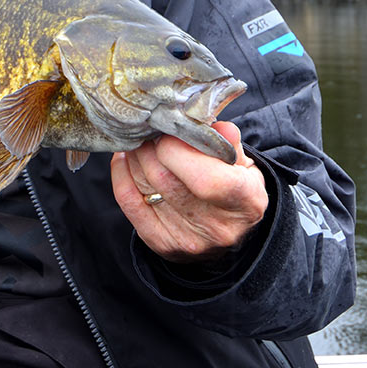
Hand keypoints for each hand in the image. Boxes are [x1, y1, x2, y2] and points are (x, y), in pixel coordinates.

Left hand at [110, 121, 267, 262]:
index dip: (179, 150)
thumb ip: (228, 143)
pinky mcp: (160, 242)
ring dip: (136, 155)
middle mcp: (216, 226)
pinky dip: (122, 171)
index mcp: (245, 202)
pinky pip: (128, 200)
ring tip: (140, 140)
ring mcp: (186, 238)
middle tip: (150, 129)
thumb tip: (214, 125)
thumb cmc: (235, 188)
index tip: (172, 132)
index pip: (205, 179)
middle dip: (150, 145)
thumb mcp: (244, 164)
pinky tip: (126, 157)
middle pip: (164, 177)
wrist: (228, 231)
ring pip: (144, 184)